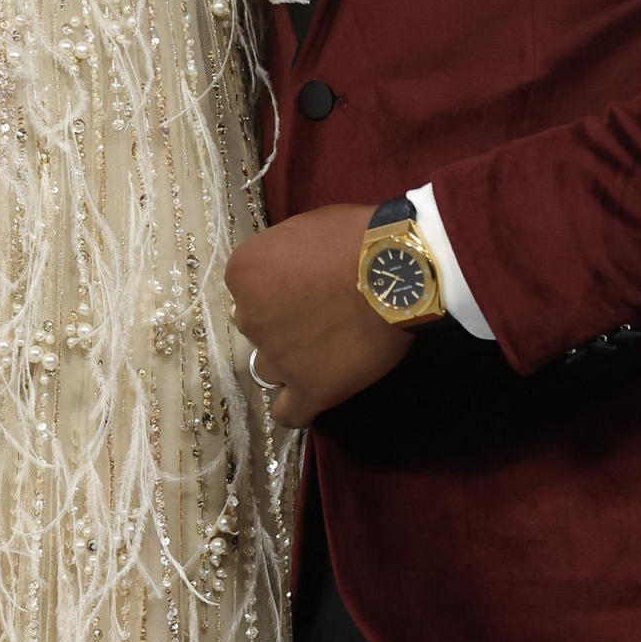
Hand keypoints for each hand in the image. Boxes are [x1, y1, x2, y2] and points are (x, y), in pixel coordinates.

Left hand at [225, 204, 416, 427]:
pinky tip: (310, 394)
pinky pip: (289, 413)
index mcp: (244, 273)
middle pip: (257, 325)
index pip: (247, 288)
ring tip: (324, 347)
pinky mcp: (310, 389)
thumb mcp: (302, 228)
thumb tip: (287, 273)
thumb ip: (283, 256)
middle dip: (280, 320)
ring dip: (289, 358)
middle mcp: (250, 317)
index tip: (301, 281)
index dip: (274, 285)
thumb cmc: (353, 235)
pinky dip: (295, 407)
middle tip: (317, 311)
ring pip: (269, 367)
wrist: (396, 267)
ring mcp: (278, 357)